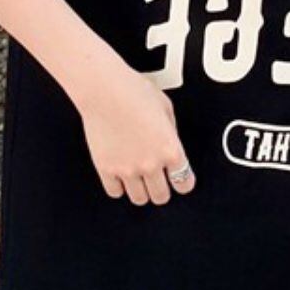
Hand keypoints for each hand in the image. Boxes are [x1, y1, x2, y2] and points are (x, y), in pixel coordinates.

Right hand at [77, 68, 195, 206]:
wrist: (104, 90)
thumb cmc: (133, 91)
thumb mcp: (166, 108)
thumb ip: (171, 131)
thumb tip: (170, 141)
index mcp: (170, 149)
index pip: (184, 183)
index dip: (183, 183)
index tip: (180, 181)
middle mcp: (151, 163)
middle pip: (161, 196)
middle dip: (161, 189)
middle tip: (158, 182)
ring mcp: (127, 169)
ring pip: (139, 199)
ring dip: (141, 191)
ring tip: (138, 180)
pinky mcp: (106, 168)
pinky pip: (115, 192)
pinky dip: (118, 186)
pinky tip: (120, 176)